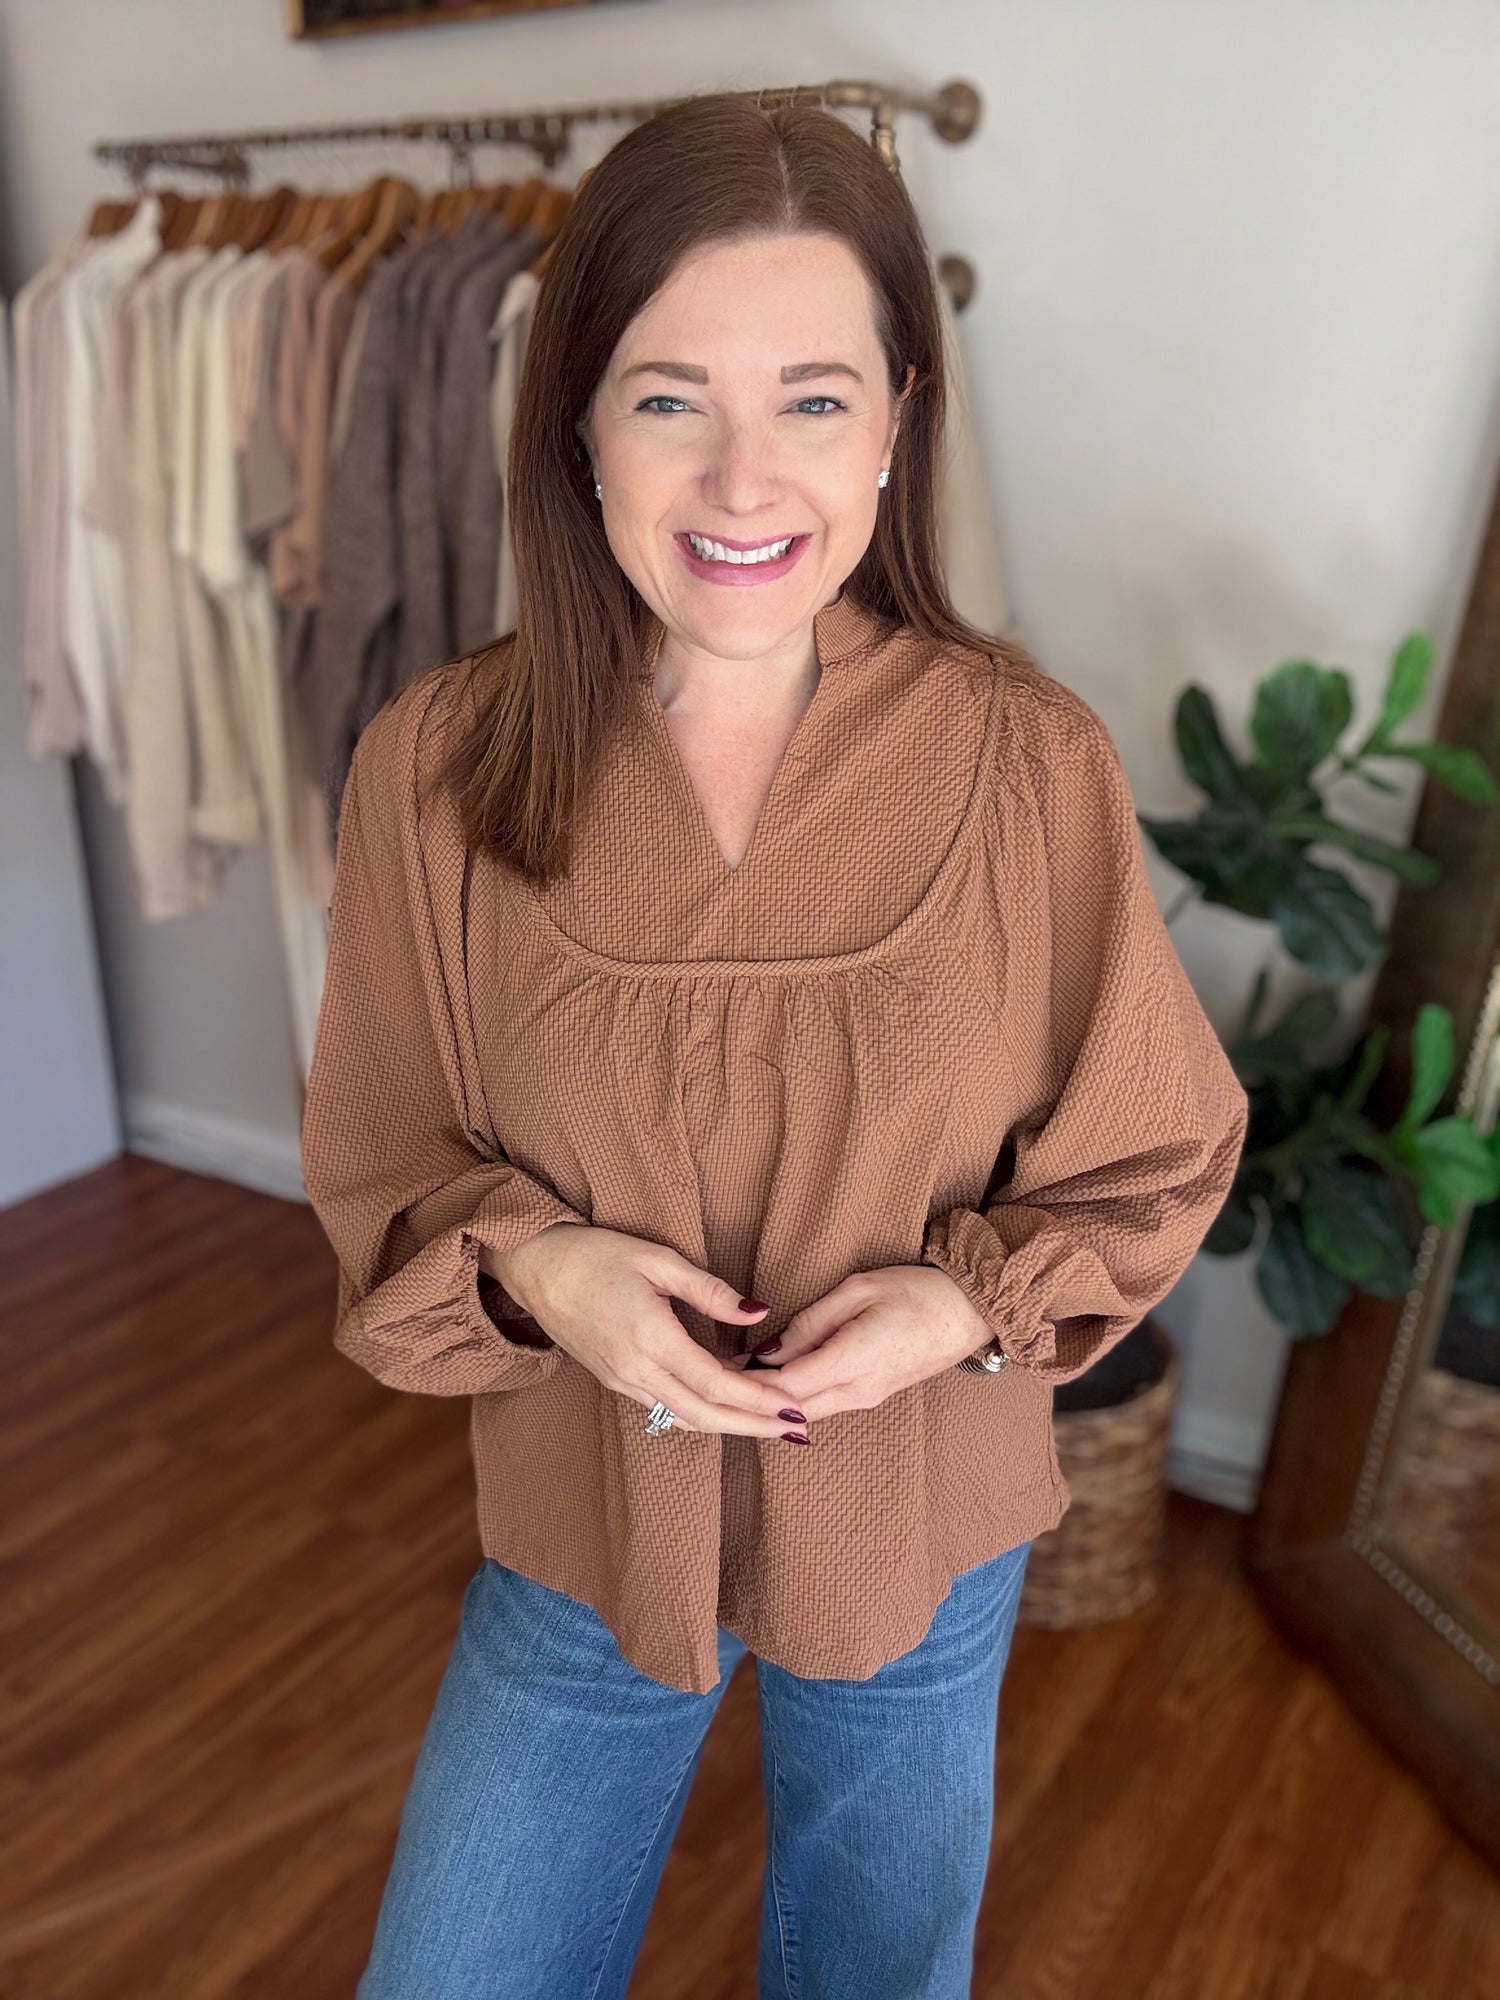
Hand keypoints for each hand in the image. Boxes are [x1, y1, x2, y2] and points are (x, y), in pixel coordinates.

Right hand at [489, 1224, 812, 1439]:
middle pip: (705, 1415)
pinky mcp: (615, 1381)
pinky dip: (703, 1412)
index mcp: (650, 1338)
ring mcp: (622, 1381)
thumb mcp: (657, 1260)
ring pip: (685, 1419)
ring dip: (731, 1425)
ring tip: (771, 1423)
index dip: (758, 1399)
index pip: (715, 1383)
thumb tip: (759, 1312)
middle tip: (797, 1428)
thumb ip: (710, 1291)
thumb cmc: (595, 1255)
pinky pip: (666, 1409)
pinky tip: (727, 1404)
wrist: (535, 1268)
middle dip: (754, 1425)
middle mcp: (635, 1370)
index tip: (793, 1405)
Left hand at [727, 1265, 994, 1420]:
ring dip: (768, 1404)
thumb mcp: (860, 1290)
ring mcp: (866, 1398)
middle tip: (709, 1386)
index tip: (711, 1370)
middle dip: (749, 1401)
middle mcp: (858, 1390)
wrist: (971, 1314)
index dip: (746, 1382)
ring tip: (729, 1387)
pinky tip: (769, 1388)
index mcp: (854, 1359)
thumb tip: (770, 1349)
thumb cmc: (917, 1291)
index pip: (785, 1384)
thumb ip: (811, 1321)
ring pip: (804, 1412)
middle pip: (789, 1408)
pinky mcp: (872, 1397)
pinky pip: (823, 1406)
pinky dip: (791, 1401)